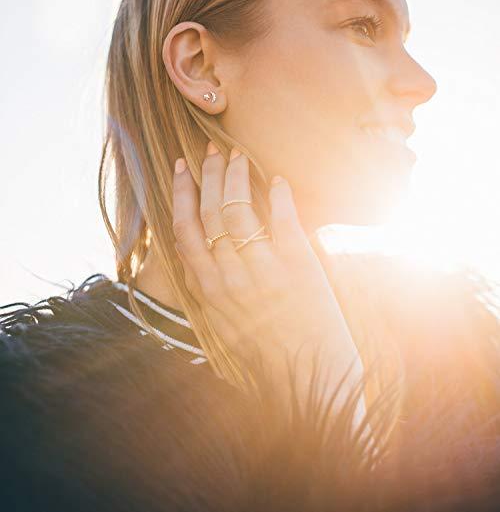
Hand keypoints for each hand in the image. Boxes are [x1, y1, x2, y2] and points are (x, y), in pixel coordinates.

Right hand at [172, 141, 364, 418]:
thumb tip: (200, 259)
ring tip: (239, 156)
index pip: (184, 229)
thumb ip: (209, 291)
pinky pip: (283, 220)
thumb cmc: (266, 355)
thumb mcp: (223, 326)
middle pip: (210, 211)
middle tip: (212, 150)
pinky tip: (277, 180)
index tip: (182, 166)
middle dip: (208, 175)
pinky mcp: (298, 266)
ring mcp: (263, 269)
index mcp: (208, 290)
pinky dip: (279, 195)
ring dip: (237, 177)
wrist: (311, 378)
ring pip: (239, 210)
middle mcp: (230, 276)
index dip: (182, 193)